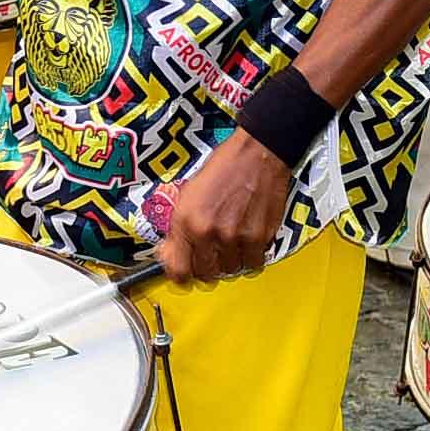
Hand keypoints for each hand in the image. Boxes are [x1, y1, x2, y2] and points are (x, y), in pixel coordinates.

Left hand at [159, 133, 292, 283]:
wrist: (257, 154)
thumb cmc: (225, 167)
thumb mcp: (188, 193)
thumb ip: (179, 227)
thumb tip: (171, 253)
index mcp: (187, 220)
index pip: (178, 270)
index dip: (181, 276)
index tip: (185, 275)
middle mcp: (209, 232)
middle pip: (205, 274)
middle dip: (207, 267)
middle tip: (211, 254)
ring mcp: (235, 237)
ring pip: (230, 271)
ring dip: (230, 261)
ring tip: (231, 242)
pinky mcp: (259, 238)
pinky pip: (253, 264)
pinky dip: (251, 257)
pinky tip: (247, 242)